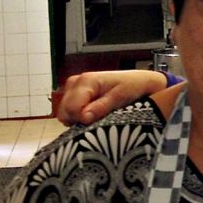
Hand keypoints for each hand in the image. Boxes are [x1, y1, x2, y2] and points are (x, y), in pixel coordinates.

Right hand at [55, 70, 169, 124]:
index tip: (95, 122)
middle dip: (78, 120)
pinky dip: (78, 117)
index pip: (71, 107)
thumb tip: (84, 117)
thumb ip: (101, 107)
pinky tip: (93, 114)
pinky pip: (68, 112)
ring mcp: (73, 88)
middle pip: (64, 111)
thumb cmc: (132, 87)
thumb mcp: (120, 98)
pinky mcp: (74, 95)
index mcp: (86, 80)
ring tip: (98, 115)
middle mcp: (76, 82)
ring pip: (64, 113)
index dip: (82, 119)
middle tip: (98, 119)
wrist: (138, 82)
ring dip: (78, 119)